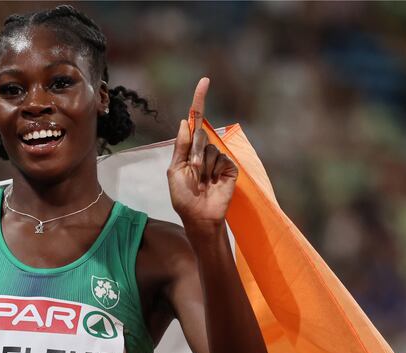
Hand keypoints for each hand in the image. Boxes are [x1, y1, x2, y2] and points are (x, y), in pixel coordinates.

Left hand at [167, 77, 238, 225]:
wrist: (199, 217)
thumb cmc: (183, 198)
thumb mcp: (176, 170)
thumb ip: (181, 145)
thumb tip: (186, 120)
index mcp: (189, 150)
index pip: (195, 122)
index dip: (199, 101)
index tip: (204, 81)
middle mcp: (204, 151)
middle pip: (200, 136)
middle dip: (194, 154)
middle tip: (193, 174)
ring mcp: (218, 159)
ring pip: (210, 149)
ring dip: (203, 166)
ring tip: (202, 182)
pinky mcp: (230, 167)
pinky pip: (222, 158)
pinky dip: (215, 171)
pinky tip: (214, 183)